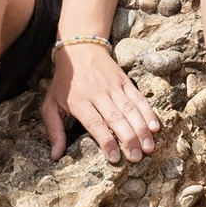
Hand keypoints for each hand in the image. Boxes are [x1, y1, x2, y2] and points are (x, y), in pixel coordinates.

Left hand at [42, 43, 161, 162]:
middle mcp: (98, 93)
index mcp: (79, 100)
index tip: (115, 158)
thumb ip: (54, 130)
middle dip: (128, 139)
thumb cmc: (64, 82)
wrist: (79, 49)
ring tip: (149, 147)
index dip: (106, 141)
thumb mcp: (50, 104)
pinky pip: (138, 98)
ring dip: (141, 129)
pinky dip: (148, 112)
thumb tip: (55, 156)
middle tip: (137, 157)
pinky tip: (155, 126)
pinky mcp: (125, 81)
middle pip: (116, 118)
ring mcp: (113, 86)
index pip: (95, 123)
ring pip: (130, 109)